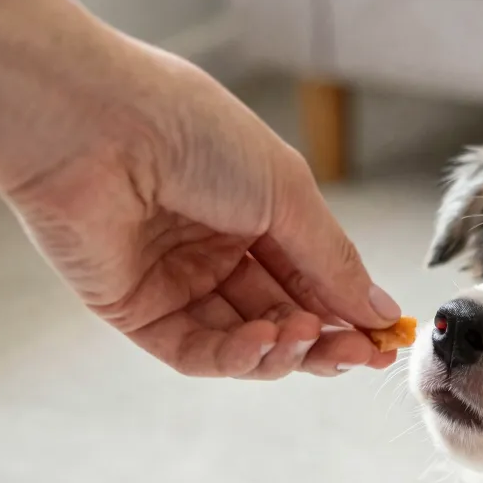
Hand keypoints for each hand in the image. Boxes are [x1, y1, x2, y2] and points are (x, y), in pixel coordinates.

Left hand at [3, 45, 399, 377]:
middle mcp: (215, 248)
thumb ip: (333, 261)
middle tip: (362, 354)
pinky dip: (237, 356)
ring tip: (306, 337)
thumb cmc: (190, 133)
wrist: (95, 127)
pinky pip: (198, 350)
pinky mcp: (137, 311)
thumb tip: (381, 309)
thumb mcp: (288, 193)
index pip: (311, 276)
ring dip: (284, 349)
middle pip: (283, 315)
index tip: (387, 337)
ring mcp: (176, 282)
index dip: (350, 309)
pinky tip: (263, 341)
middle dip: (325, 338)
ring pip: (245, 342)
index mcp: (254, 210)